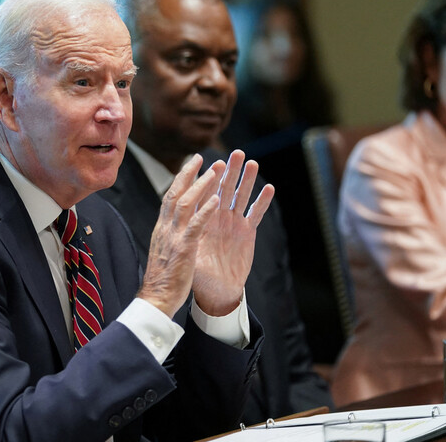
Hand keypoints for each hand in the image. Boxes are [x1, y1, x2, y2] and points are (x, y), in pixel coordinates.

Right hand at [138, 154, 224, 317]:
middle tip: (202, 157)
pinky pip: (195, 225)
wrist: (155, 299)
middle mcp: (165, 228)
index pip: (170, 196)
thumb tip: (174, 224)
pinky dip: (205, 210)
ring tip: (215, 171)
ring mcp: (173, 237)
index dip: (181, 179)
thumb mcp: (165, 250)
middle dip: (189, 173)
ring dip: (201, 185)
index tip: (192, 164)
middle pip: (175, 192)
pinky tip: (216, 199)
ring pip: (185, 203)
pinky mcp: (183, 249)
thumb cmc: (163, 279)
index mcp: (162, 228)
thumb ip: (169, 235)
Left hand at [192, 150, 274, 315]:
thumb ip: (186, 240)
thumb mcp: (189, 257)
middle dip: (229, 171)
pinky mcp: (246, 233)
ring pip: (240, 196)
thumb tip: (176, 228)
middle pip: (223, 188)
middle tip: (236, 154)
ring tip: (252, 163)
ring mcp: (232, 223)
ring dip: (246, 180)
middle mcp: (216, 217)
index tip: (208, 160)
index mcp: (200, 220)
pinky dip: (262, 201)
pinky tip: (269, 188)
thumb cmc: (198, 275)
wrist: (215, 292)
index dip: (206, 178)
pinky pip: (255, 214)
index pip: (203, 193)